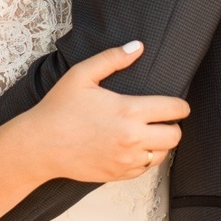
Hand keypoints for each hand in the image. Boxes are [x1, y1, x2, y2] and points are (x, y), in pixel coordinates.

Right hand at [16, 41, 189, 182]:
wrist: (40, 146)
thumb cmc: (59, 108)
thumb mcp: (81, 75)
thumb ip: (112, 58)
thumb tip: (138, 46)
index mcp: (128, 111)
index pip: (174, 110)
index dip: (181, 106)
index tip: (177, 104)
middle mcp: (132, 138)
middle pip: (175, 135)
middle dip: (173, 125)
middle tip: (162, 119)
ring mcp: (126, 159)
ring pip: (163, 154)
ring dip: (160, 143)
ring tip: (147, 133)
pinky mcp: (119, 174)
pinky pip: (146, 168)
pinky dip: (145, 158)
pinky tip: (132, 147)